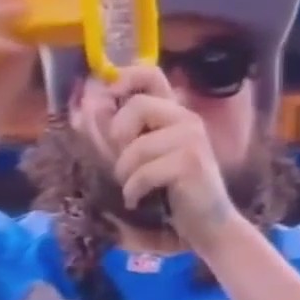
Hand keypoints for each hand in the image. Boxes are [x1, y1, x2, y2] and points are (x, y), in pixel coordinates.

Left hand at [104, 66, 235, 241]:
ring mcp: (191, 139)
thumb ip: (121, 133)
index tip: (107, 94)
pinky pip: (144, 172)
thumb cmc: (171, 192)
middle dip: (119, 136)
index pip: (151, 74)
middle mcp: (186, 118)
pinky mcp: (191, 163)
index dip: (124, 77)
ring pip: (137, 146)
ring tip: (132, 187)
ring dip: (125, 173)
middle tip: (123, 163)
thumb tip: (90, 107)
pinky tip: (138, 200)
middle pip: (138, 105)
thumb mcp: (142, 156)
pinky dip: (133, 191)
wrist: (209, 225)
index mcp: (174, 112)